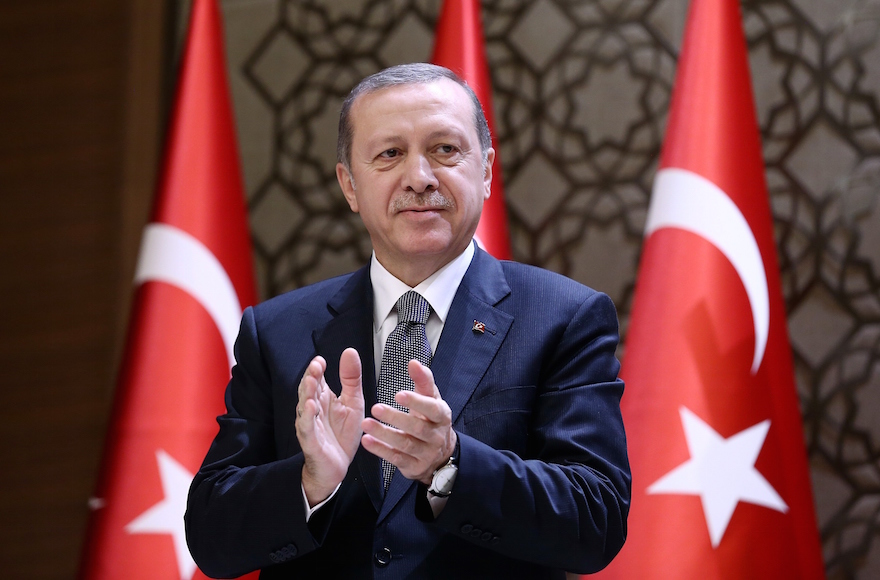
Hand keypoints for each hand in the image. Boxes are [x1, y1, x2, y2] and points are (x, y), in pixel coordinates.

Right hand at [296, 348, 363, 505]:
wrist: (337, 467)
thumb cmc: (342, 434)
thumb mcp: (353, 402)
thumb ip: (351, 378)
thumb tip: (350, 351)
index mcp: (323, 398)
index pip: (317, 379)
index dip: (317, 369)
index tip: (321, 360)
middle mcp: (314, 409)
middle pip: (308, 389)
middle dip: (311, 377)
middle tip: (316, 365)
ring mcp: (310, 424)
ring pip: (305, 406)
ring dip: (307, 393)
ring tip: (312, 381)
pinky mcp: (311, 441)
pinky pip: (307, 428)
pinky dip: (308, 418)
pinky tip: (310, 407)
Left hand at [361, 359, 456, 484]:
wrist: (440, 454)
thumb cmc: (431, 420)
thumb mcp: (432, 399)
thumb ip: (423, 380)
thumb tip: (414, 363)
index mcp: (441, 416)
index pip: (432, 408)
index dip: (416, 402)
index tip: (399, 394)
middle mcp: (435, 436)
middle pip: (417, 427)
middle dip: (395, 418)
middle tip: (376, 407)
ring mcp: (426, 453)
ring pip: (405, 444)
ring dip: (384, 434)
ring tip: (366, 423)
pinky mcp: (414, 467)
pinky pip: (396, 458)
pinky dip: (381, 450)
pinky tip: (367, 441)